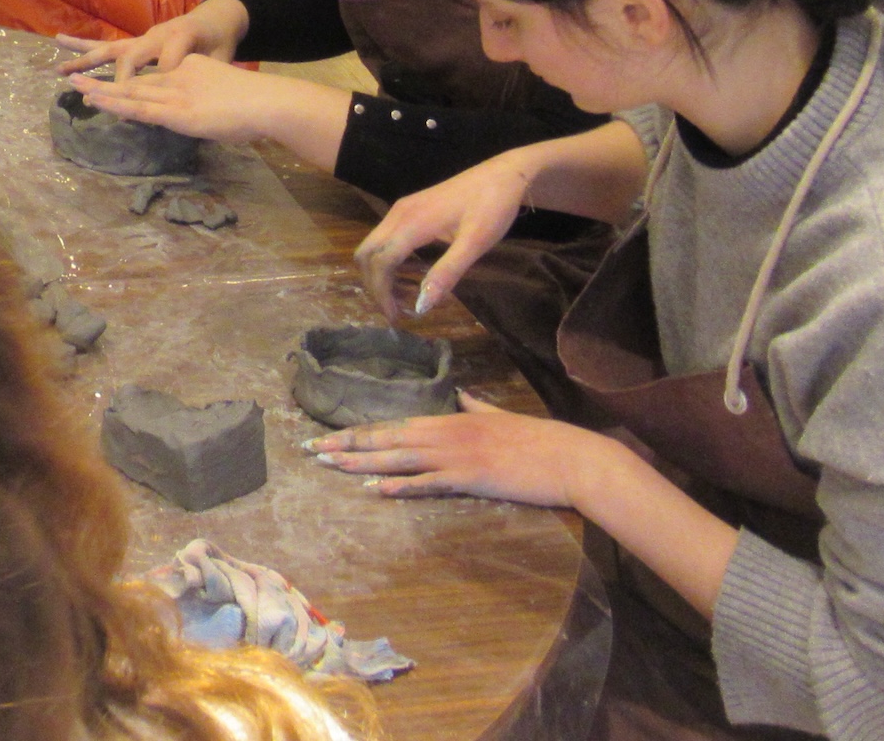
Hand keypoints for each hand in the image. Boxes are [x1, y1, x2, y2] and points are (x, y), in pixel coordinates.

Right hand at [54, 0, 248, 79]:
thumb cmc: (221, 41)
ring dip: (85, 59)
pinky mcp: (138, 41)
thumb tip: (194, 90)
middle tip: (98, 93)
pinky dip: (85, 47)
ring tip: (60, 69)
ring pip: (111, 49)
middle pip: (130, 56)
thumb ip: (208, 71)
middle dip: (116, 78)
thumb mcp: (222, 57)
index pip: (165, 62)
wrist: (219, 17)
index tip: (147, 107)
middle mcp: (157, 34)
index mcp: (181, 37)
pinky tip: (61, 43)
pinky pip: (109, 45)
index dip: (157, 83)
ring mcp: (144, 36)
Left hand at [68, 51, 305, 146]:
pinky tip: (96, 101)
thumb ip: (210, 102)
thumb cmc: (259, 106)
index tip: (111, 83)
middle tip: (75, 76)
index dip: (130, 80)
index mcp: (191, 70)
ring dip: (101, 89)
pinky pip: (139, 108)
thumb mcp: (226, 95)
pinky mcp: (175, 112)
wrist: (269, 103)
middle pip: (136, 79)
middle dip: (105, 80)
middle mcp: (178, 77)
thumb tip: (206, 114)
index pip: (156, 77)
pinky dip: (115, 104)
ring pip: (131, 91)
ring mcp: (175, 94)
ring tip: (73, 84)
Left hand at [307, 392, 603, 507]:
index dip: (360, 431)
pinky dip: (403, 485)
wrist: (570, 457)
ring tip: (331, 466)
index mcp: (451, 418)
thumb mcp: (500, 416)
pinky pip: (430, 483)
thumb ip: (476, 406)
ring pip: (400, 458)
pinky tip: (379, 489)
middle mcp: (447, 433)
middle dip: (348, 445)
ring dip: (363, 463)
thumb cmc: (538, 440)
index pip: (394, 424)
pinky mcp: (472, 478)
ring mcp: (457, 455)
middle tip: (313, 451)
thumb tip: (461, 395)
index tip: (330, 436)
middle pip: (387, 438)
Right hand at [354, 154, 535, 321]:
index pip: (380, 262)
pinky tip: (412, 275)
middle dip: (374, 284)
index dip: (382, 293)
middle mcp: (398, 214)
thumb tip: (421, 307)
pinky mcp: (410, 209)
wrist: (505, 173)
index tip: (396, 319)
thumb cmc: (492, 207)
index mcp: (411, 223)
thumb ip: (447, 273)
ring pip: (374, 245)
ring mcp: (402, 209)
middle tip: (394, 310)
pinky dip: (389, 261)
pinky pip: (386, 238)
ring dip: (380, 273)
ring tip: (403, 298)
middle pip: (367, 253)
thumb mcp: (474, 244)